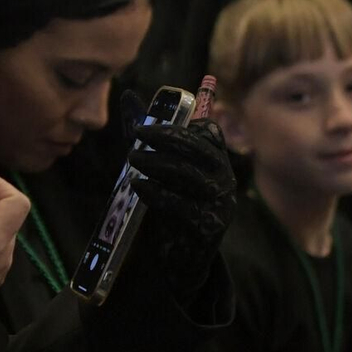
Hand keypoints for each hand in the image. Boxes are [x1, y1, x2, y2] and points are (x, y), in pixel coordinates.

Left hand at [127, 121, 236, 297]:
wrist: (183, 256)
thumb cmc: (172, 203)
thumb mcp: (160, 167)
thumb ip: (146, 133)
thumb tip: (127, 95)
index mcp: (216, 160)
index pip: (208, 132)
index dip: (179, 126)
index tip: (147, 126)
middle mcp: (224, 178)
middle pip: (197, 149)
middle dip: (165, 137)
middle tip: (135, 134)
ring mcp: (219, 203)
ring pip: (188, 174)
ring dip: (156, 163)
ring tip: (131, 158)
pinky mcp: (208, 226)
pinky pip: (182, 205)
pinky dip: (157, 193)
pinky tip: (137, 185)